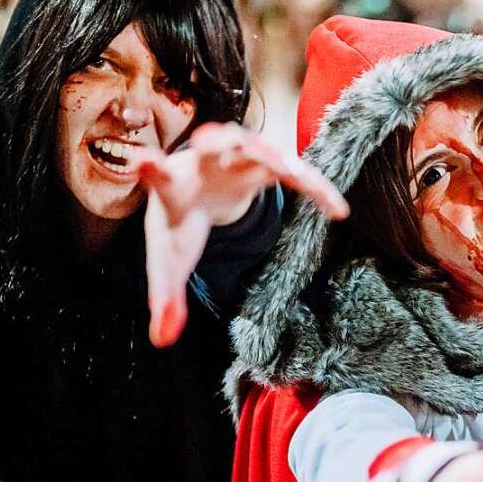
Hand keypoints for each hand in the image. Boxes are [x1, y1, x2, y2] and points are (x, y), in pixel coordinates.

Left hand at [138, 122, 348, 347]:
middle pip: (213, 146)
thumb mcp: (169, 263)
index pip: (160, 178)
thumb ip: (165, 299)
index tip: (143, 163)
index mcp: (175, 187)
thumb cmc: (181, 224)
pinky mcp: (266, 165)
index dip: (152, 171)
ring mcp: (238, 160)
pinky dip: (316, 188)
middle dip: (217, 142)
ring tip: (291, 171)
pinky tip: (339, 211)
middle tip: (210, 140)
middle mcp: (205, 164)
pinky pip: (296, 173)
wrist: (197, 193)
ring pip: (257, 148)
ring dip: (272, 155)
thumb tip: (162, 340)